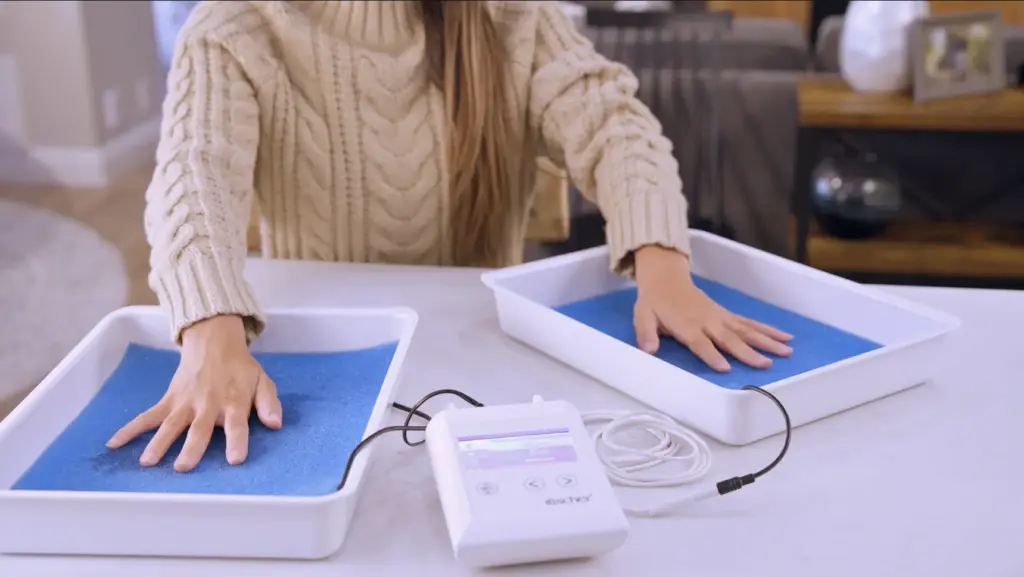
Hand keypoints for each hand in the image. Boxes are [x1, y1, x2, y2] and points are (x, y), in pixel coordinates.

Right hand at [106, 315, 281, 471]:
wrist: (214, 342)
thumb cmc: (240, 369)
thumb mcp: (262, 381)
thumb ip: (269, 403)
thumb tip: (276, 423)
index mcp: (233, 402)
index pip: (237, 425)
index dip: (237, 441)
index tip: (235, 459)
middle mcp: (208, 404)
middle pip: (199, 429)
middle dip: (192, 447)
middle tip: (183, 467)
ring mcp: (185, 403)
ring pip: (170, 425)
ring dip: (158, 442)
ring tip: (147, 462)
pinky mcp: (169, 400)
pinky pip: (148, 416)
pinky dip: (130, 429)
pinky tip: (114, 443)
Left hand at [632, 245, 792, 371]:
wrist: (665, 278)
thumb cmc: (654, 302)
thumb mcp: (642, 316)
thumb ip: (646, 333)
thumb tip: (648, 349)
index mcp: (686, 324)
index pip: (700, 342)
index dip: (711, 354)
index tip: (725, 367)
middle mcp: (707, 321)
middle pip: (729, 338)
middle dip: (748, 352)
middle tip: (766, 364)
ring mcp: (719, 317)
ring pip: (746, 330)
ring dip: (766, 340)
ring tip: (786, 351)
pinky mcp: (726, 314)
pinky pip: (749, 323)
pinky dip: (767, 329)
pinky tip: (783, 337)